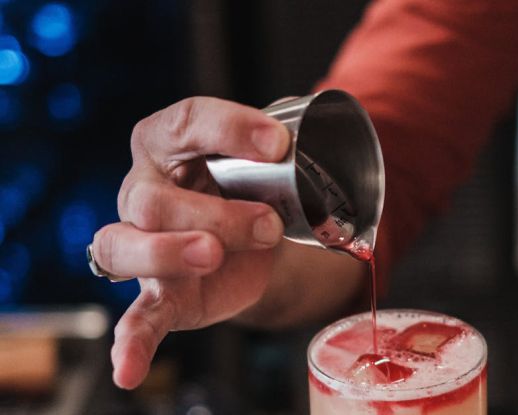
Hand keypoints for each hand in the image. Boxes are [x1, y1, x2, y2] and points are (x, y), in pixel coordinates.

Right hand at [91, 97, 290, 388]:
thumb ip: (282, 152)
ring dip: (169, 252)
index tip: (278, 144)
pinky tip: (128, 369)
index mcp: (167, 142)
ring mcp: (142, 242)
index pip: (187, 123)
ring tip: (213, 254)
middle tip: (268, 223)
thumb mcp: (265, 163)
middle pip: (153, 198)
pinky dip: (131, 343)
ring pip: (123, 246)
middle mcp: (142, 189)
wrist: (252, 240)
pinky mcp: (158, 292)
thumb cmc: (249, 188)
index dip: (230, 128)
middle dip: (214, 212)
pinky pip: (134, 318)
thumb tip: (317, 144)